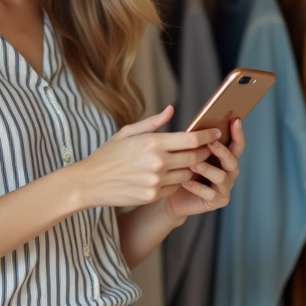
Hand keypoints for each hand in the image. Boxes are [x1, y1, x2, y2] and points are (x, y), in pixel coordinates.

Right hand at [72, 105, 222, 209]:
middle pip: (195, 158)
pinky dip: (175, 181)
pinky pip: (174, 187)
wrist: (90, 182)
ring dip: (190, 168)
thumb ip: (152, 122)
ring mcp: (156, 181)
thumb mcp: (127, 132)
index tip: (215, 133)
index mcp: (153, 142)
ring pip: (187, 174)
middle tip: (207, 149)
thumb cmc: (108, 154)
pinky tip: (168, 175)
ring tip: (187, 162)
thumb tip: (171, 110)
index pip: (191, 139)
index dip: (207, 135)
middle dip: (204, 153)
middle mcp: (157, 162)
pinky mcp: (152, 195)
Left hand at [164, 117, 245, 218]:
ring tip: (193, 164)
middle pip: (232, 161)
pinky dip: (198, 187)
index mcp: (224, 158)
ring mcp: (225, 188)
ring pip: (222, 177)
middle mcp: (229, 172)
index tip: (235, 120)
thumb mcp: (186, 153)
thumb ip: (194, 142)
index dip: (238, 133)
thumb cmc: (180, 170)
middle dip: (222, 151)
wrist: (171, 196)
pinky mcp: (218, 201)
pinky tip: (185, 182)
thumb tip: (195, 127)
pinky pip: (211, 194)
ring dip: (208, 169)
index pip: (236, 144)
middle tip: (211, 143)